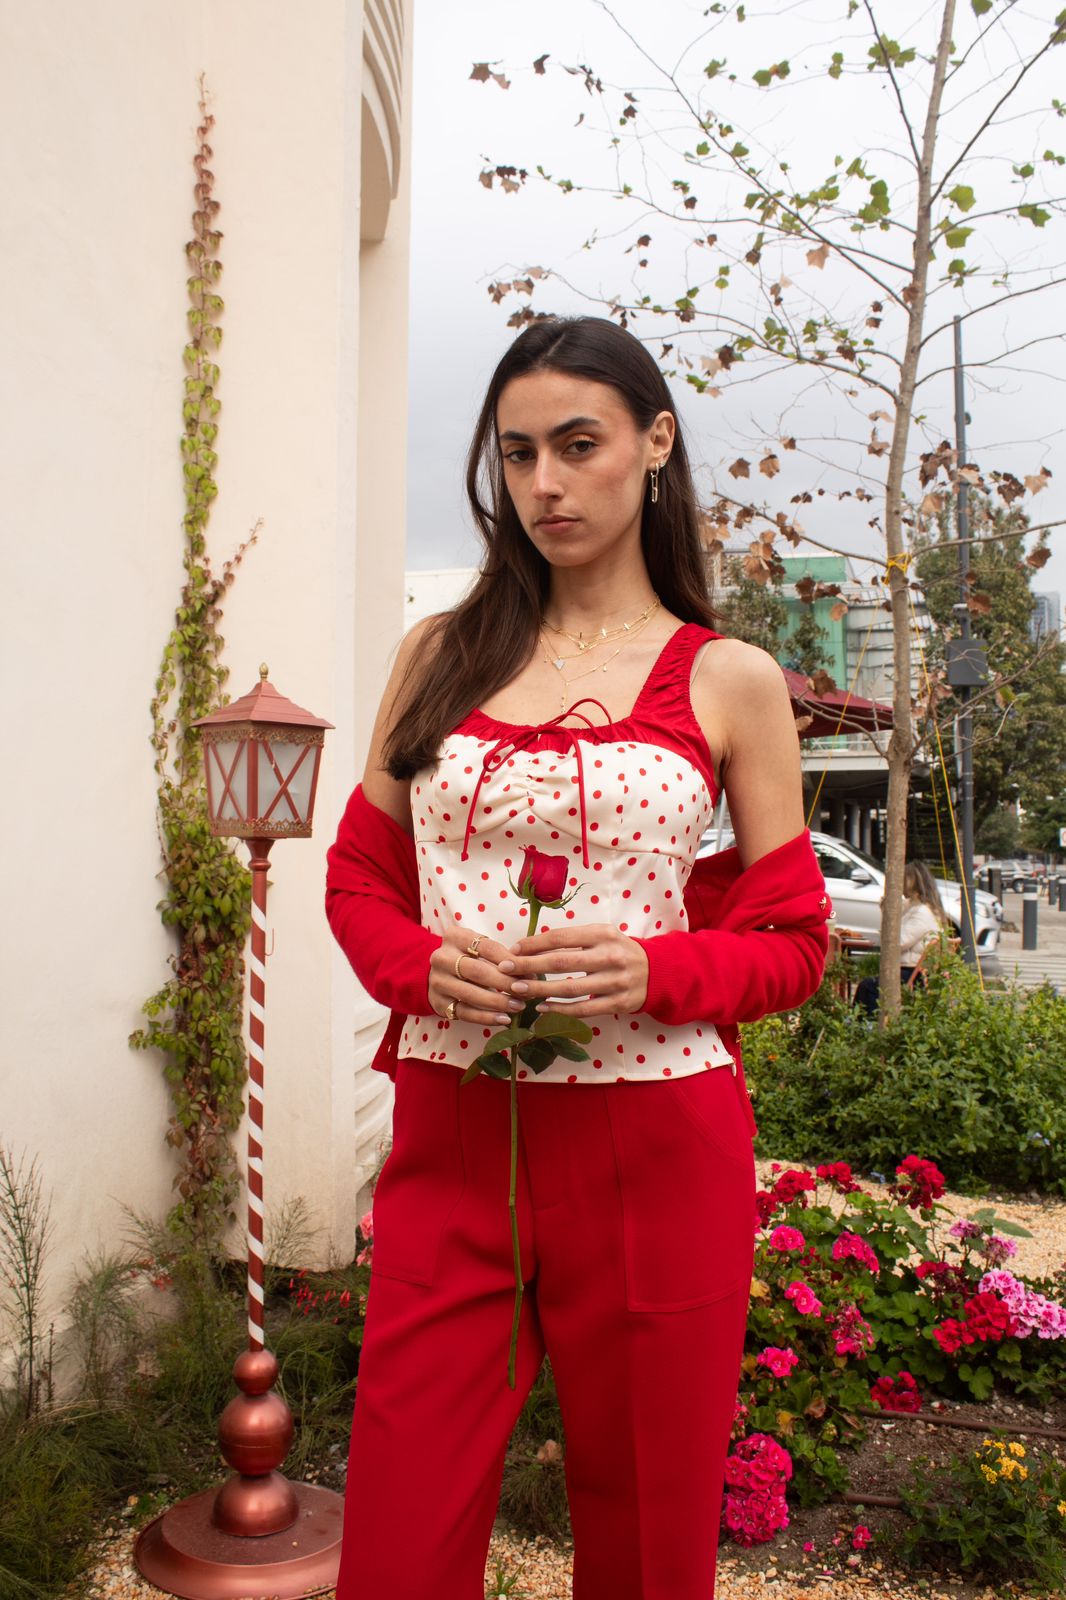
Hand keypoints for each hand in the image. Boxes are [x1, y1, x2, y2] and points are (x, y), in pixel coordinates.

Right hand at [427, 926, 525, 1027]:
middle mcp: (442, 958)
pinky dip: (486, 1017)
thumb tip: (529, 974)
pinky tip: (504, 1019)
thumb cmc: (468, 958)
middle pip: (478, 971)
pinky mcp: (439, 1003)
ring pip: (471, 994)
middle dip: (505, 983)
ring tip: (518, 1006)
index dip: (510, 961)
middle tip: (526, 991)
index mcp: (454, 937)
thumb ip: (502, 957)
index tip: (529, 973)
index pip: (487, 947)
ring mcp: (438, 981)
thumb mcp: (480, 948)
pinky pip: (465, 1013)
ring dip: (498, 1002)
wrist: (439, 974)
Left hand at [504, 922, 649, 1017]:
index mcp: (603, 933)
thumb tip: (530, 947)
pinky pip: (583, 1009)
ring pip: (570, 988)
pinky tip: (541, 1008)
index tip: (512, 950)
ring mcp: (616, 981)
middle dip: (529, 967)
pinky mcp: (618, 1003)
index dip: (533, 944)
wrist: (657, 971)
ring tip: (517, 990)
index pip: (561, 938)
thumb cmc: (618, 950)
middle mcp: (610, 956)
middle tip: (506, 970)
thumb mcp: (601, 935)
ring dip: (540, 991)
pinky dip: (560, 1010)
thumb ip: (573, 939)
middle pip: (561, 963)